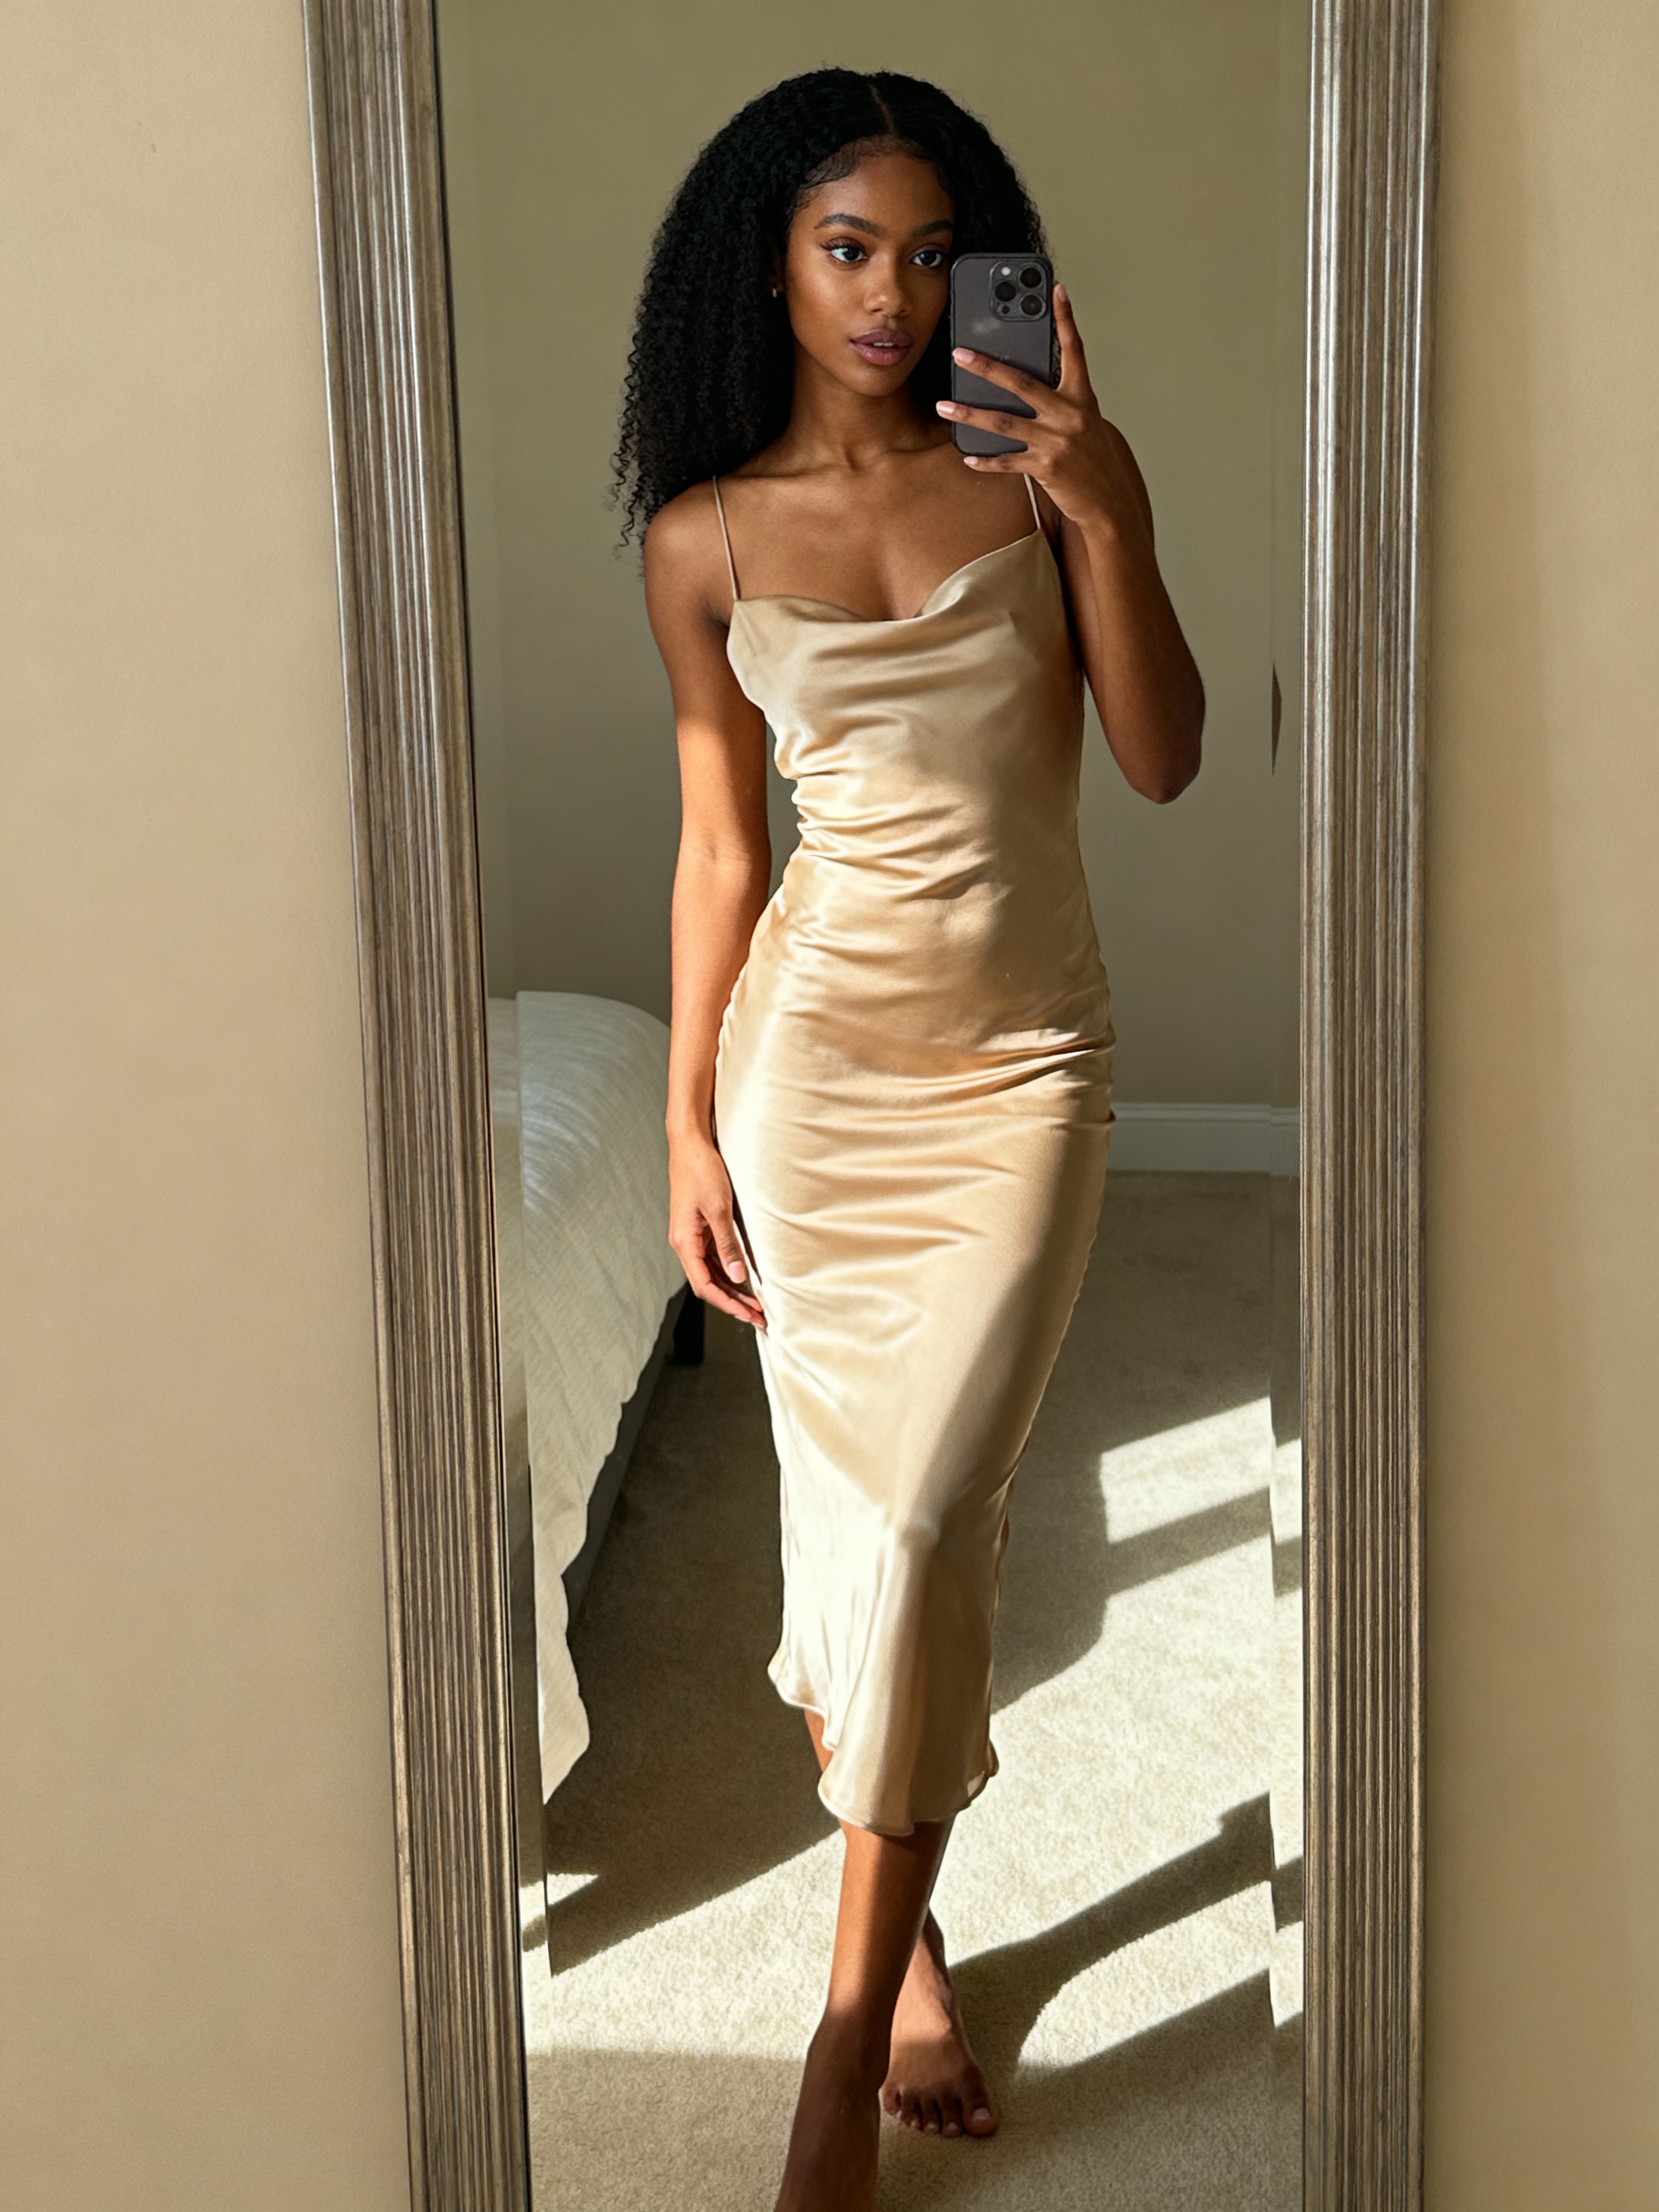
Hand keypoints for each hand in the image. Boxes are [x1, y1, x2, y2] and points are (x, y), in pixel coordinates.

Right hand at [668, 1130, 765, 1328]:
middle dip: (732, 1302)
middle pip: (707, 1283)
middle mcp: (684, 1243)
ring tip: (754, 1303)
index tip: (749, 1314)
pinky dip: (727, 1271)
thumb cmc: (701, 1170)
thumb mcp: (719, 1208)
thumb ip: (728, 1244)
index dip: (728, 1303)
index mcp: (684, 1241)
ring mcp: (691, 1236)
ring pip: (710, 1272)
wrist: (690, 1143)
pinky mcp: (698, 1227)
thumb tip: (737, 1277)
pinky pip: (712, 1257)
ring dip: (731, 1288)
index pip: (705, 1285)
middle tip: (758, 1316)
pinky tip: (743, 1277)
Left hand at [936, 284, 1147, 541]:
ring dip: (970, 413)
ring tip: (945, 406)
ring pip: (1004, 423)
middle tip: (960, 354)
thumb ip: (1057, 401)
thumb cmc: (1090, 457)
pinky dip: (986, 459)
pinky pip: (1007, 460)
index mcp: (1082, 397)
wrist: (1107, 501)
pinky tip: (967, 455)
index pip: (1074, 349)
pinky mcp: (1046, 468)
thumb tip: (1019, 385)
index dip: (1066, 318)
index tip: (1055, 289)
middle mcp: (1070, 415)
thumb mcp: (1082, 421)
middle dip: (987, 367)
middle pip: (1022, 383)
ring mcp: (1057, 441)